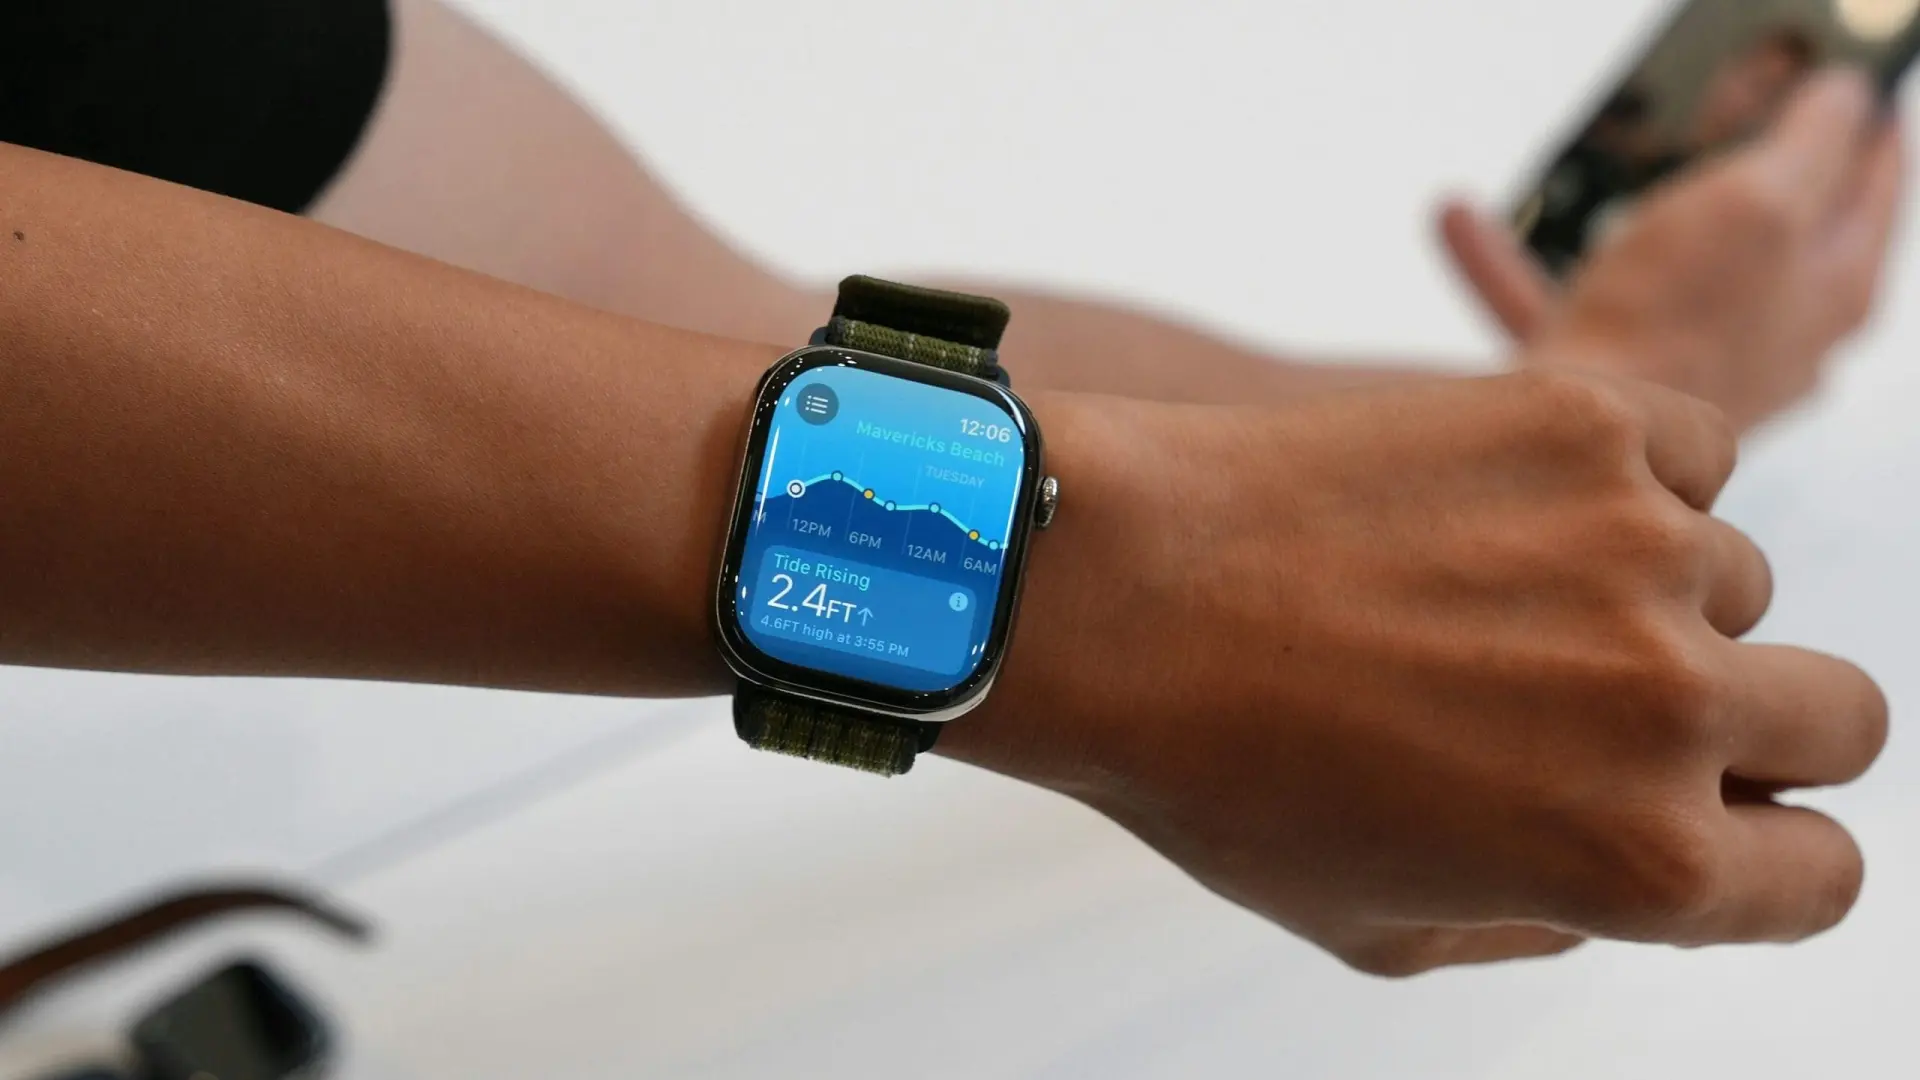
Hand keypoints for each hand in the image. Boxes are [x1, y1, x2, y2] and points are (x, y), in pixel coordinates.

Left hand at [946, 371, 1884, 976]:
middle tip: (1623, 698)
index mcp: (1639, 864)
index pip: (1823, 875)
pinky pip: (1693, 451)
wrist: (1111, 593)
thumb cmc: (1221, 774)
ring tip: (1489, 594)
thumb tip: (1654, 864)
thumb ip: (1549, 919)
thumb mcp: (1379, 929)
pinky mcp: (1587, 420)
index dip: (1765, 854)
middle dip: (1756, 728)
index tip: (1709, 816)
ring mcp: (1641, 549)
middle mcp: (1671, 709)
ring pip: (1744, 578)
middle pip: (1842, 719)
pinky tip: (1505, 507)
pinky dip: (1629, 478)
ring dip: (1657, 593)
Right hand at [1438, 71, 1905, 432]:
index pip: (1876, 188)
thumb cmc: (1662, 342)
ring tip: (1556, 182)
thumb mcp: (1757, 203)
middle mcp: (1774, 337)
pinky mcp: (1620, 389)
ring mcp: (1696, 366)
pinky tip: (1464, 227)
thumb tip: (1847, 101)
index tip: (1829, 96)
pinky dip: (1517, 268)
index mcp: (1832, 290)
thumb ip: (1815, 141)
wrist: (1562, 454)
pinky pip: (1566, 309)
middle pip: (1772, 229)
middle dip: (1733, 174)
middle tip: (1715, 130)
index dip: (1859, 133)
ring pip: (1659, 268)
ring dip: (1605, 218)